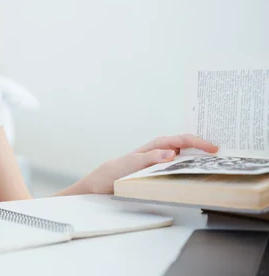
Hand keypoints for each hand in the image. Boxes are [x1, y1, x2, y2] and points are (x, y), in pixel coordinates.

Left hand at [82, 134, 217, 193]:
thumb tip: (171, 153)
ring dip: (197, 157)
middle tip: (221, 152)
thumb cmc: (115, 172)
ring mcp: (158, 161)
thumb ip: (150, 158)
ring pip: (182, 155)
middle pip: (185, 145)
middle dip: (202, 145)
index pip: (180, 140)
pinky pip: (177, 166)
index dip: (197, 142)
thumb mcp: (131, 164)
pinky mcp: (157, 170)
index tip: (213, 148)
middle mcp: (158, 151)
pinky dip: (188, 167)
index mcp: (154, 147)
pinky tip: (196, 172)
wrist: (101, 183)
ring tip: (215, 161)